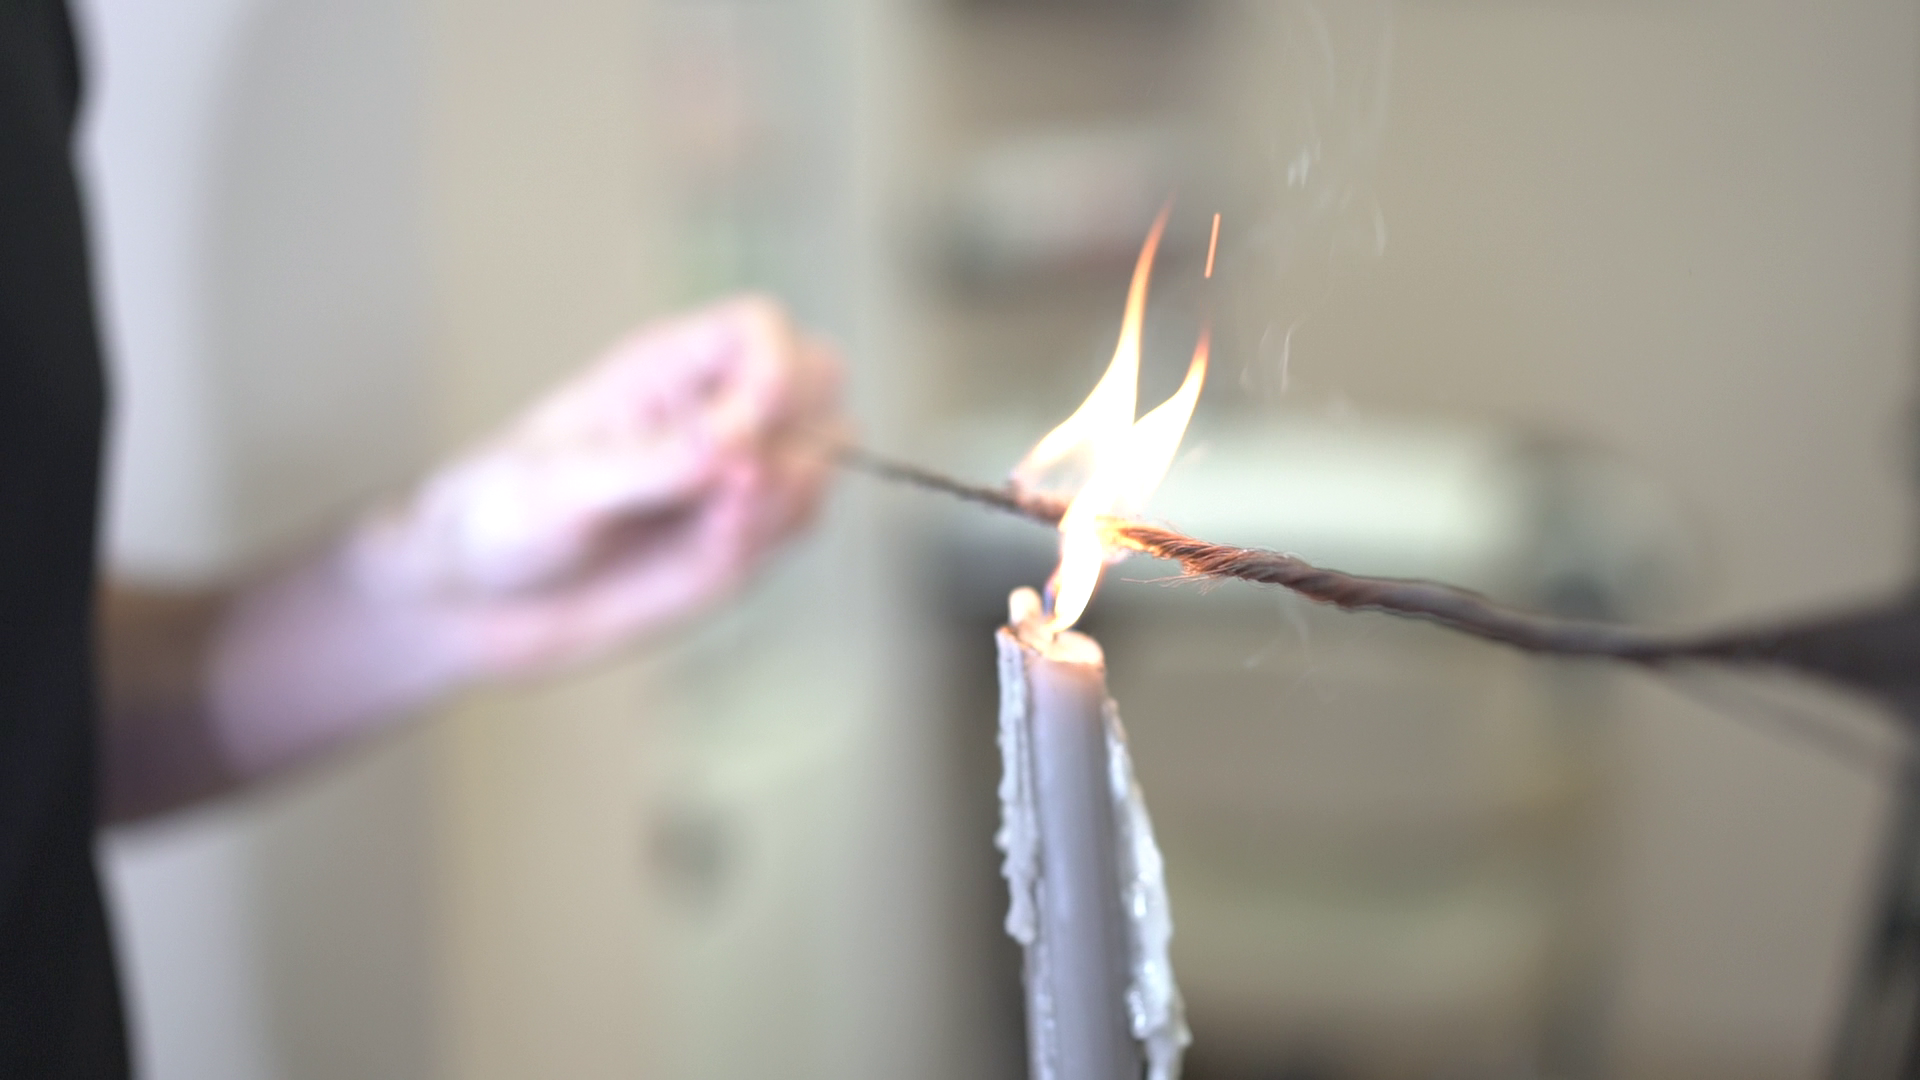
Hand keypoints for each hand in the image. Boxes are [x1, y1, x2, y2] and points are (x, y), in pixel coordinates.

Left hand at [349, 294, 843, 677]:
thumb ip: (653, 465)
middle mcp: (713, 412)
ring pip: (826, 456)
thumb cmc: (494, 520)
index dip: (775, 369)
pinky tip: (706, 555)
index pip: (761, 327)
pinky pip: (797, 526)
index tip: (743, 434)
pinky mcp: (739, 538)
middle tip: (737, 483)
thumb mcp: (557, 489)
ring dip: (788, 498)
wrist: (473, 606)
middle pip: (820, 376)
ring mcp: (733, 476)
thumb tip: (737, 449)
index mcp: (664, 369)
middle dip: (802, 431)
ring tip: (712, 533)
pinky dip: (768, 542)